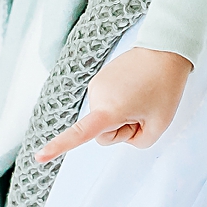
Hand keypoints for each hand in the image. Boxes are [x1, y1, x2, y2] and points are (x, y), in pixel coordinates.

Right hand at [34, 47, 191, 162]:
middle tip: (144, 110)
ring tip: (142, 95)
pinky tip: (136, 88)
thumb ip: (139, 142)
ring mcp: (97, 84)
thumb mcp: (159, 125)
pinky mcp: (101, 77)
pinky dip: (120, 101)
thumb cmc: (165, 86)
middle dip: (122, 128)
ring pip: (105, 116)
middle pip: (103, 131)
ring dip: (122, 113)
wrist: (167, 49)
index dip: (59, 146)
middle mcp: (97, 95)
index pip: (80, 133)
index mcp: (109, 109)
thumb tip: (124, 134)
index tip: (40, 157)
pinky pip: (107, 102)